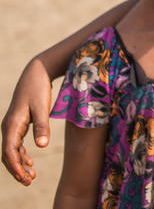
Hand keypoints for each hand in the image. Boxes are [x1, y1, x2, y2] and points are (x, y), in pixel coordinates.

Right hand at [2, 58, 52, 184]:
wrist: (36, 73)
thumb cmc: (39, 89)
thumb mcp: (42, 107)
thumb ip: (42, 127)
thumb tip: (42, 147)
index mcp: (12, 125)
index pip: (9, 151)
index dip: (16, 166)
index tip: (24, 178)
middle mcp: (8, 127)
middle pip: (8, 155)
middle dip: (16, 170)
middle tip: (29, 182)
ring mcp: (12, 126)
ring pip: (11, 151)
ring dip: (20, 164)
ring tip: (31, 177)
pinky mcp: (18, 124)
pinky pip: (16, 145)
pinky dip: (21, 155)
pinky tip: (30, 163)